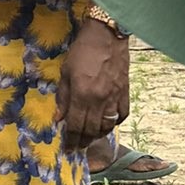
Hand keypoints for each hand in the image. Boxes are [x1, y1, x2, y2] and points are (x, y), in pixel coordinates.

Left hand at [57, 19, 129, 152]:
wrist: (107, 34)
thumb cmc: (82, 50)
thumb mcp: (66, 72)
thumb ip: (62, 97)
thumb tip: (58, 118)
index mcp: (82, 95)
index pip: (75, 126)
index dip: (71, 140)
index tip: (68, 150)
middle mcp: (99, 100)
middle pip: (91, 130)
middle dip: (83, 142)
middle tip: (77, 147)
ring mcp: (114, 97)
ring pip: (107, 126)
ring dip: (98, 136)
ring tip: (90, 138)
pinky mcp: (125, 92)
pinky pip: (122, 115)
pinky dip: (115, 123)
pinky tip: (108, 124)